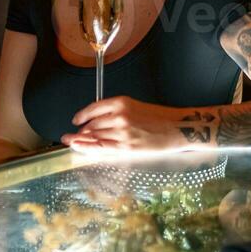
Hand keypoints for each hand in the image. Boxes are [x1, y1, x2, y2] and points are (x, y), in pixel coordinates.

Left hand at [61, 96, 187, 150]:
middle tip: (73, 136)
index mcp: (121, 102)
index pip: (93, 108)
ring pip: (95, 137)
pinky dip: (88, 149)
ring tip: (74, 143)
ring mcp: (122, 132)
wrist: (176, 128)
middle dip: (81, 132)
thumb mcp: (135, 106)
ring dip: (82, 141)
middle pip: (92, 125)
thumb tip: (94, 122)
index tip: (76, 120)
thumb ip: (115, 112)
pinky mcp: (127, 147)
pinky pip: (102, 148)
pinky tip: (80, 149)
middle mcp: (119, 116)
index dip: (82, 116)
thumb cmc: (159, 117)